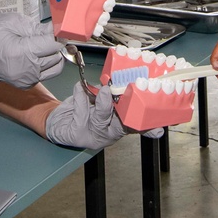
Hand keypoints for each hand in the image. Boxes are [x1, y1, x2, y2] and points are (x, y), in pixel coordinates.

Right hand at [0, 13, 63, 87]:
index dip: (56, 36)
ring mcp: (26, 79)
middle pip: (56, 57)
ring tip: (40, 48)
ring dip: (51, 57)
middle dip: (54, 47)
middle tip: (46, 38)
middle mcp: (27, 70)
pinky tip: (33, 57)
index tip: (55, 31)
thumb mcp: (14, 22)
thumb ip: (37, 28)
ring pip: (54, 68)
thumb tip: (55, 31)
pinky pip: (44, 75)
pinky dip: (43, 66)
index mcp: (24, 52)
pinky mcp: (24, 84)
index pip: (53, 45)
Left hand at [45, 83, 162, 148]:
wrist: (57, 122)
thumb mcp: (99, 102)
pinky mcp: (77, 134)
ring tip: (105, 91)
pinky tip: (79, 87)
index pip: (136, 127)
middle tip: (129, 94)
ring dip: (104, 103)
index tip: (160, 127)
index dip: (149, 126)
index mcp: (118, 127)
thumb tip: (124, 81)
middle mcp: (108, 134)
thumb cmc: (83, 109)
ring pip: (102, 119)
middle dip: (126, 110)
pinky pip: (82, 112)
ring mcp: (93, 136)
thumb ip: (113, 96)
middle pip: (122, 125)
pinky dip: (81, 95)